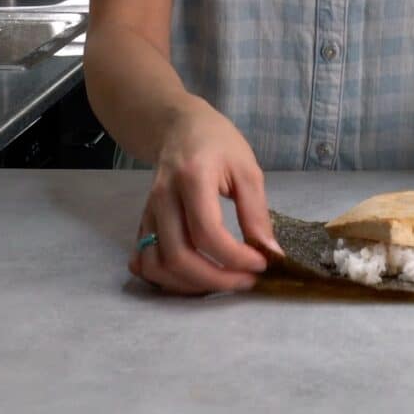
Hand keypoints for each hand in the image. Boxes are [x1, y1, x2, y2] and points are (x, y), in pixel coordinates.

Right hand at [128, 98, 283, 293]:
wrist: (179, 127)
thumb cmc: (218, 144)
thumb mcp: (247, 170)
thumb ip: (257, 213)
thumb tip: (270, 253)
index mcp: (192, 179)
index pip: (207, 233)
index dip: (235, 257)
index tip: (261, 263)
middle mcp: (163, 199)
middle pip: (178, 257)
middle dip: (216, 279)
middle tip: (245, 281)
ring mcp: (148, 213)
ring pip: (157, 265)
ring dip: (190, 285)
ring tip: (222, 282)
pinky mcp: (143, 223)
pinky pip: (145, 262)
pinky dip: (166, 279)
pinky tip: (193, 278)